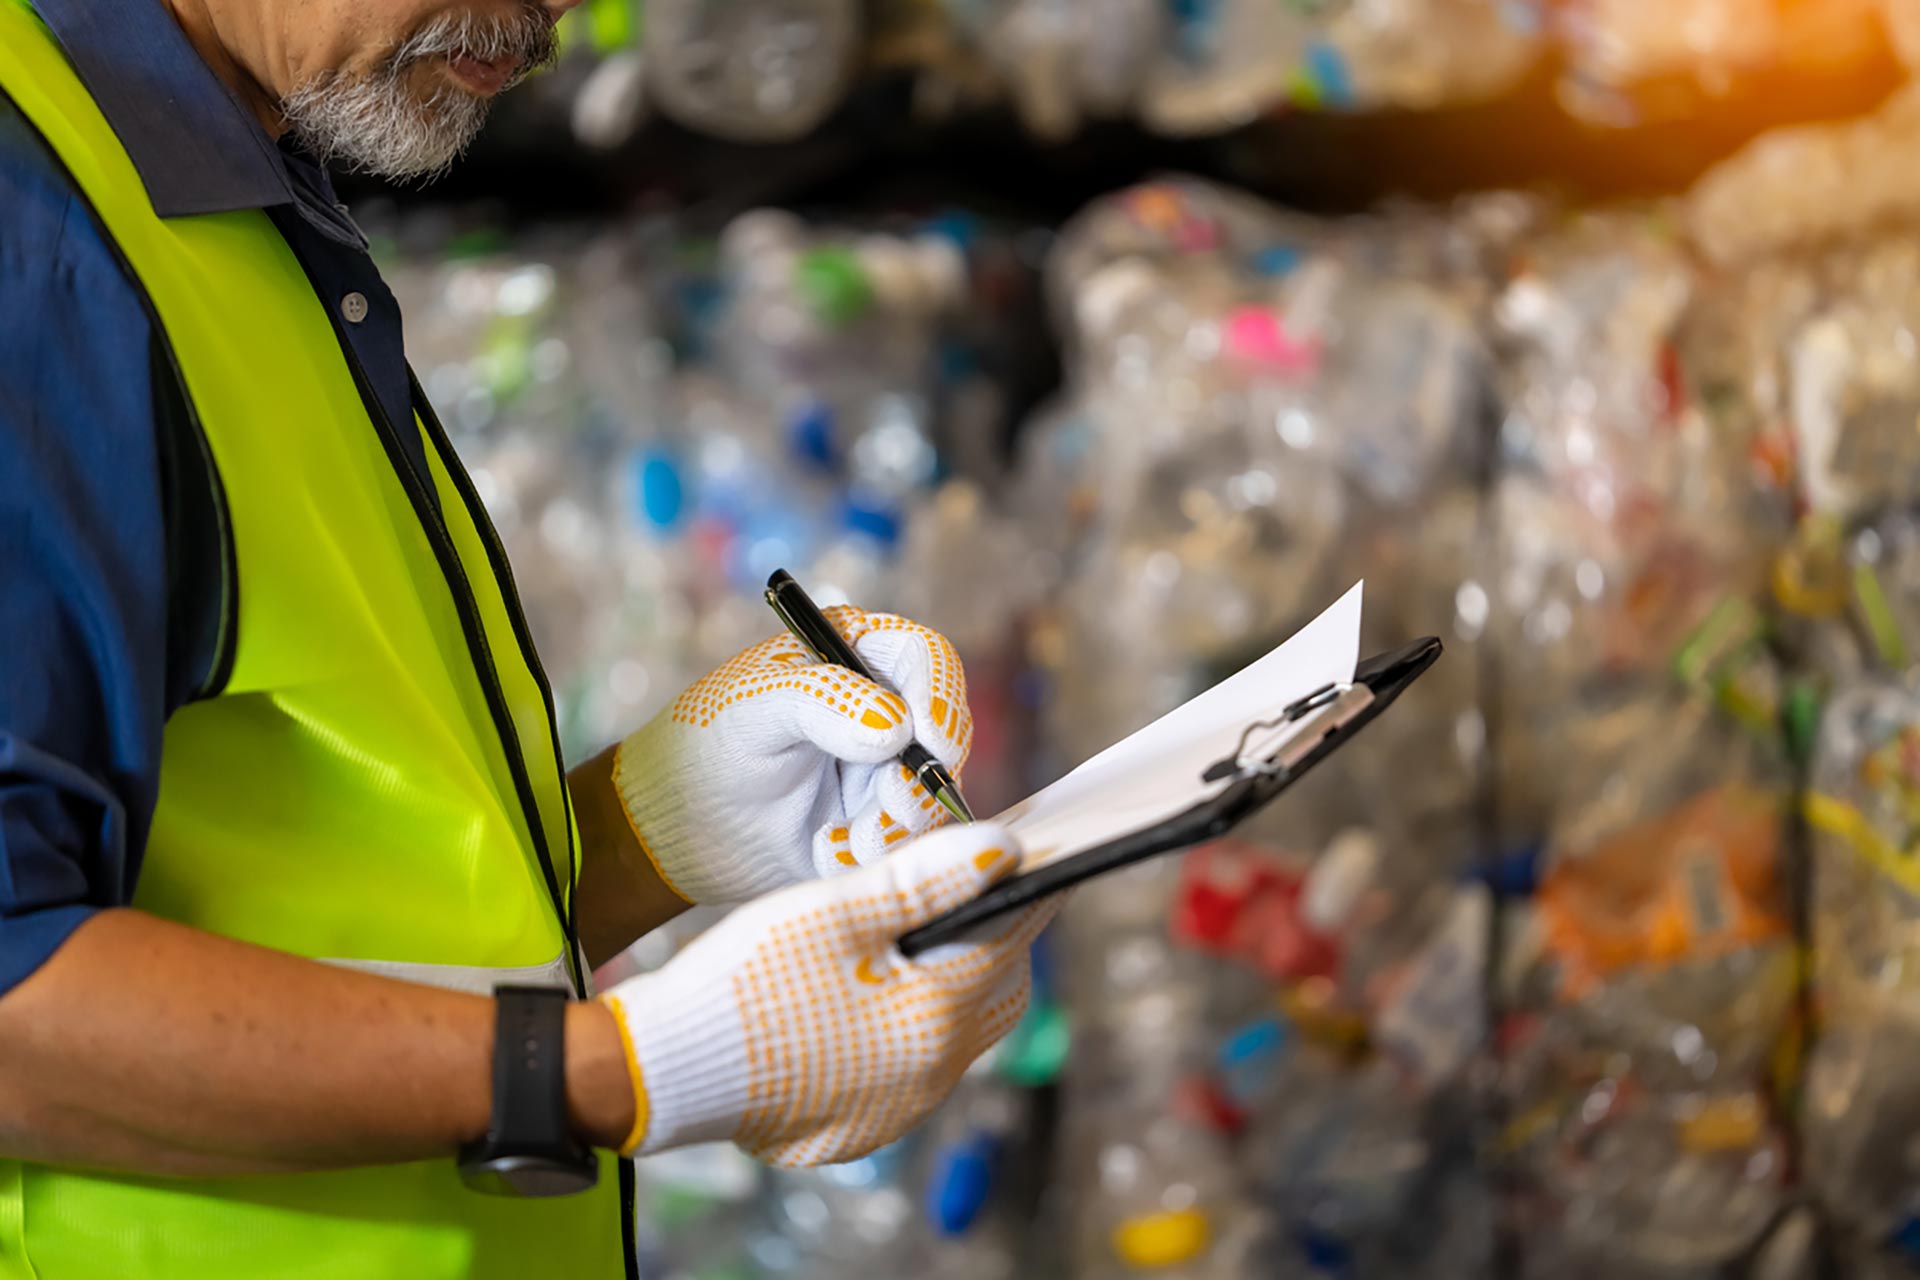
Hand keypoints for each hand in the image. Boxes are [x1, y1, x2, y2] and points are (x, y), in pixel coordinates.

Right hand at [598, 822, 1050, 1165]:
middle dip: (1001, 940)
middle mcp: (929, 1076)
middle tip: (984, 892)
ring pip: (959, 1035)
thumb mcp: (834, 911)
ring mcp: (897, 1110)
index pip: (1010, 938)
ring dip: (955, 984)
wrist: (662, 1068)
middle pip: (997, 993)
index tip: (1042, 853)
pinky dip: (912, 1025)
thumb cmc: (744, 977)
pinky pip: (913, 1069)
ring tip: (927, 937)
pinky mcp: (861, 1127)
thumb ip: (926, 879)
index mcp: (932, 1018)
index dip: (1028, 890)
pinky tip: (874, 994)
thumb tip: (1004, 850)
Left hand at [612, 606, 971, 904]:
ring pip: (931, 795)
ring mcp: (881, 770)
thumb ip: (822, 701)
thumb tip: (899, 726)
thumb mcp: (755, 706)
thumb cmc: (706, 743)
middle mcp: (880, 709)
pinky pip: (905, 841)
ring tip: (842, 840)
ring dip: (897, 823)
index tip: (930, 741)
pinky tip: (826, 853)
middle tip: (887, 803)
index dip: (941, 696)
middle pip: (945, 734)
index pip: (927, 660)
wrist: (673, 828)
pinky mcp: (874, 824)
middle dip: (923, 775)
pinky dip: (873, 852)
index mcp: (854, 655)